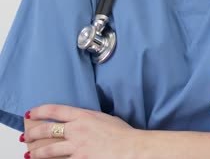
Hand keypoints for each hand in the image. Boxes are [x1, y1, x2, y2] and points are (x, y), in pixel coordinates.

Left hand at [22, 104, 138, 158]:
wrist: (130, 147)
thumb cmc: (122, 133)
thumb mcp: (104, 118)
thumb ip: (90, 119)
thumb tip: (83, 122)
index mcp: (84, 116)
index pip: (56, 110)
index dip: (41, 111)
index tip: (31, 113)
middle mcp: (76, 130)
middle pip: (48, 130)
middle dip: (33, 133)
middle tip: (26, 135)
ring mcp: (76, 147)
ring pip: (49, 150)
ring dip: (36, 152)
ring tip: (29, 153)